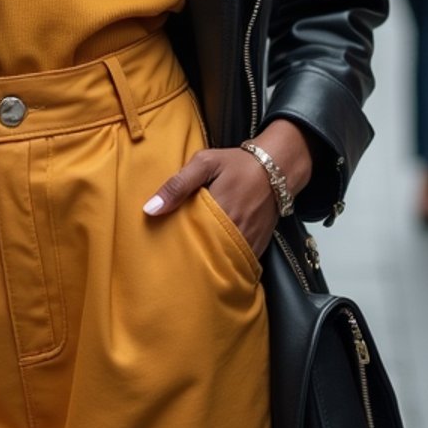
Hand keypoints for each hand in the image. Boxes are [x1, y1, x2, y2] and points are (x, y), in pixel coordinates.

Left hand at [143, 146, 279, 257]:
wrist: (277, 167)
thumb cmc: (237, 163)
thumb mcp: (205, 162)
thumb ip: (178, 184)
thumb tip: (150, 209)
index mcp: (218, 210)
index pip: (189, 237)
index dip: (174, 243)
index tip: (161, 246)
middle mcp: (235, 230)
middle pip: (204, 254)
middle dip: (189, 257)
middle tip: (172, 261)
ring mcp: (248, 241)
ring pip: (222, 262)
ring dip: (208, 262)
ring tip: (189, 265)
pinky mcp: (259, 246)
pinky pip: (239, 262)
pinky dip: (227, 263)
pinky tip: (213, 262)